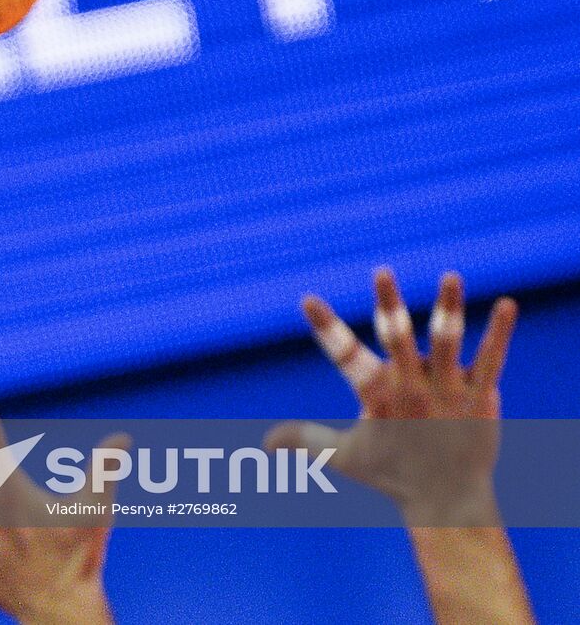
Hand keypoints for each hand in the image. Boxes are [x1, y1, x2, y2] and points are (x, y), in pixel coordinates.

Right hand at [267, 269, 518, 524]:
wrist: (448, 499)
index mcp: (376, 397)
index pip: (343, 356)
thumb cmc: (392, 474)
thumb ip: (303, 440)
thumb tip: (263, 443)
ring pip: (447, 342)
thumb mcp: (342, 456)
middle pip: (397, 340)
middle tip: (382, 270)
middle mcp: (411, 390)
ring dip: (448, 308)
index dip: (324, 327)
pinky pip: (491, 359)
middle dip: (389, 305)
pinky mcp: (480, 396)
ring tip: (451, 276)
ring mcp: (448, 391)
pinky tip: (508, 306)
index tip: (307, 298)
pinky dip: (500, 332)